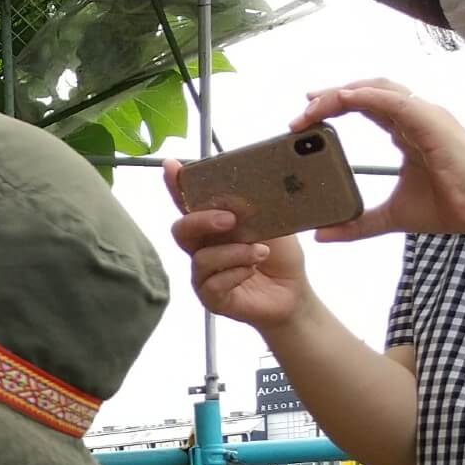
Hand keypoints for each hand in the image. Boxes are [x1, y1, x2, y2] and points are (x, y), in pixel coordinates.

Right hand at [165, 159, 313, 332]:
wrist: (293, 292)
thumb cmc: (280, 256)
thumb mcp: (274, 223)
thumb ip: (255, 207)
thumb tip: (249, 184)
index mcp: (213, 225)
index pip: (189, 203)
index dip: (176, 185)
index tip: (171, 166)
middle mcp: (202, 248)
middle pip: (181, 230)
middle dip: (202, 221)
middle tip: (230, 219)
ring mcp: (203, 274)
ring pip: (201, 259)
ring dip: (234, 253)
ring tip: (261, 252)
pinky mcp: (211, 297)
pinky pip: (213, 284)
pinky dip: (236, 273)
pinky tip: (252, 271)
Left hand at [293, 78, 464, 242]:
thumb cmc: (451, 207)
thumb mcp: (391, 217)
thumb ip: (356, 225)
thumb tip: (321, 236)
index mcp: (407, 131)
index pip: (366, 107)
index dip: (335, 106)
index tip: (304, 118)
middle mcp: (415, 118)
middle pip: (367, 92)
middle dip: (331, 97)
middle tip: (300, 112)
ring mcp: (425, 116)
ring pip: (377, 90)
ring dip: (342, 93)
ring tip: (312, 105)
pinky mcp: (433, 122)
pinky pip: (395, 101)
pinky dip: (367, 96)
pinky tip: (343, 99)